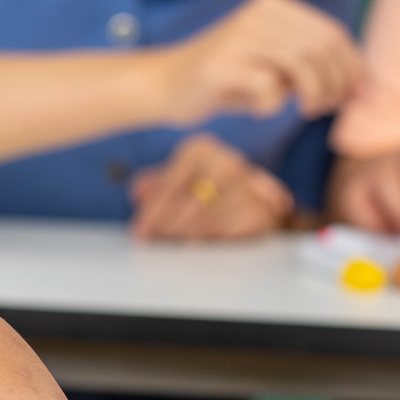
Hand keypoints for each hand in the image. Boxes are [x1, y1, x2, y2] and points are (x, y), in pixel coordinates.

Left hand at [129, 132, 294, 239]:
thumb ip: (157, 184)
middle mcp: (227, 163)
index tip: (140, 230)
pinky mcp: (261, 212)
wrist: (255, 195)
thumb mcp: (179, 178)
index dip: (154, 210)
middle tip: (152, 242)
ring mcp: (248, 187)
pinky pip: (232, 231)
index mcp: (200, 150)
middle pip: (193, 201)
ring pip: (212, 218)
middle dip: (169, 225)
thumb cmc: (207, 186)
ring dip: (186, 236)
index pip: (173, 183)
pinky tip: (195, 249)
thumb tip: (138, 191)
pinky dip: (211, 242)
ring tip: (169, 247)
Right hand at [162, 0, 361, 124]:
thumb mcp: (276, 68)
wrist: (163, 86)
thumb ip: (314, 69)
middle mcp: (258, 13)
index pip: (333, 33)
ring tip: (304, 110)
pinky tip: (260, 108)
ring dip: (314, 95)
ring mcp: (238, 37)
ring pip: (302, 62)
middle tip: (324, 108)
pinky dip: (273, 104)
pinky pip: (268, 86)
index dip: (354, 67)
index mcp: (275, 6)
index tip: (359, 96)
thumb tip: (363, 86)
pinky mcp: (220, 65)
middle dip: (336, 84)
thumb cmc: (229, 81)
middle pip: (322, 48)